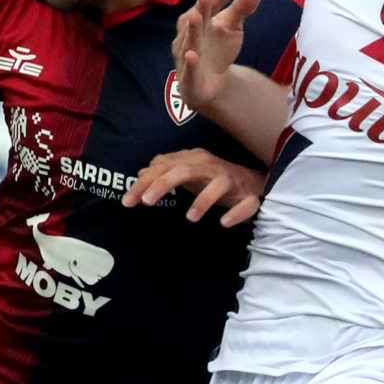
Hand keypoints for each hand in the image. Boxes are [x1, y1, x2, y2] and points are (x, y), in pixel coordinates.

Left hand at [125, 149, 263, 225]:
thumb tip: (141, 172)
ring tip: (191, 218)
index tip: (127, 201)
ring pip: (218, 186)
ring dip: (204, 200)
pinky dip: (236, 213)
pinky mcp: (249, 197)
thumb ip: (164, 172)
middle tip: (146, 202)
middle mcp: (212, 167)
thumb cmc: (214, 178)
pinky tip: (224, 223)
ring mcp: (232, 181)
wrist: (255, 182)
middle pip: (185, 170)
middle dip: (164, 184)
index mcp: (195, 160)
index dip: (144, 183)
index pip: (165, 167)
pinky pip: (245, 205)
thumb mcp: (187, 172)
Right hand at [173, 0, 258, 115]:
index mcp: (201, 19)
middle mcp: (189, 35)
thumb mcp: (232, 27)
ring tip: (196, 15)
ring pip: (189, 42)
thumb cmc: (217, 49)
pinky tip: (192, 55)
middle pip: (196, 19)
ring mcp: (186, 56)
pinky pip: (188, 71)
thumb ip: (242, 8)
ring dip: (192, 29)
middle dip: (201, 7)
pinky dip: (190, 63)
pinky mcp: (189, 79)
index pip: (211, 3)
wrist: (207, 84)